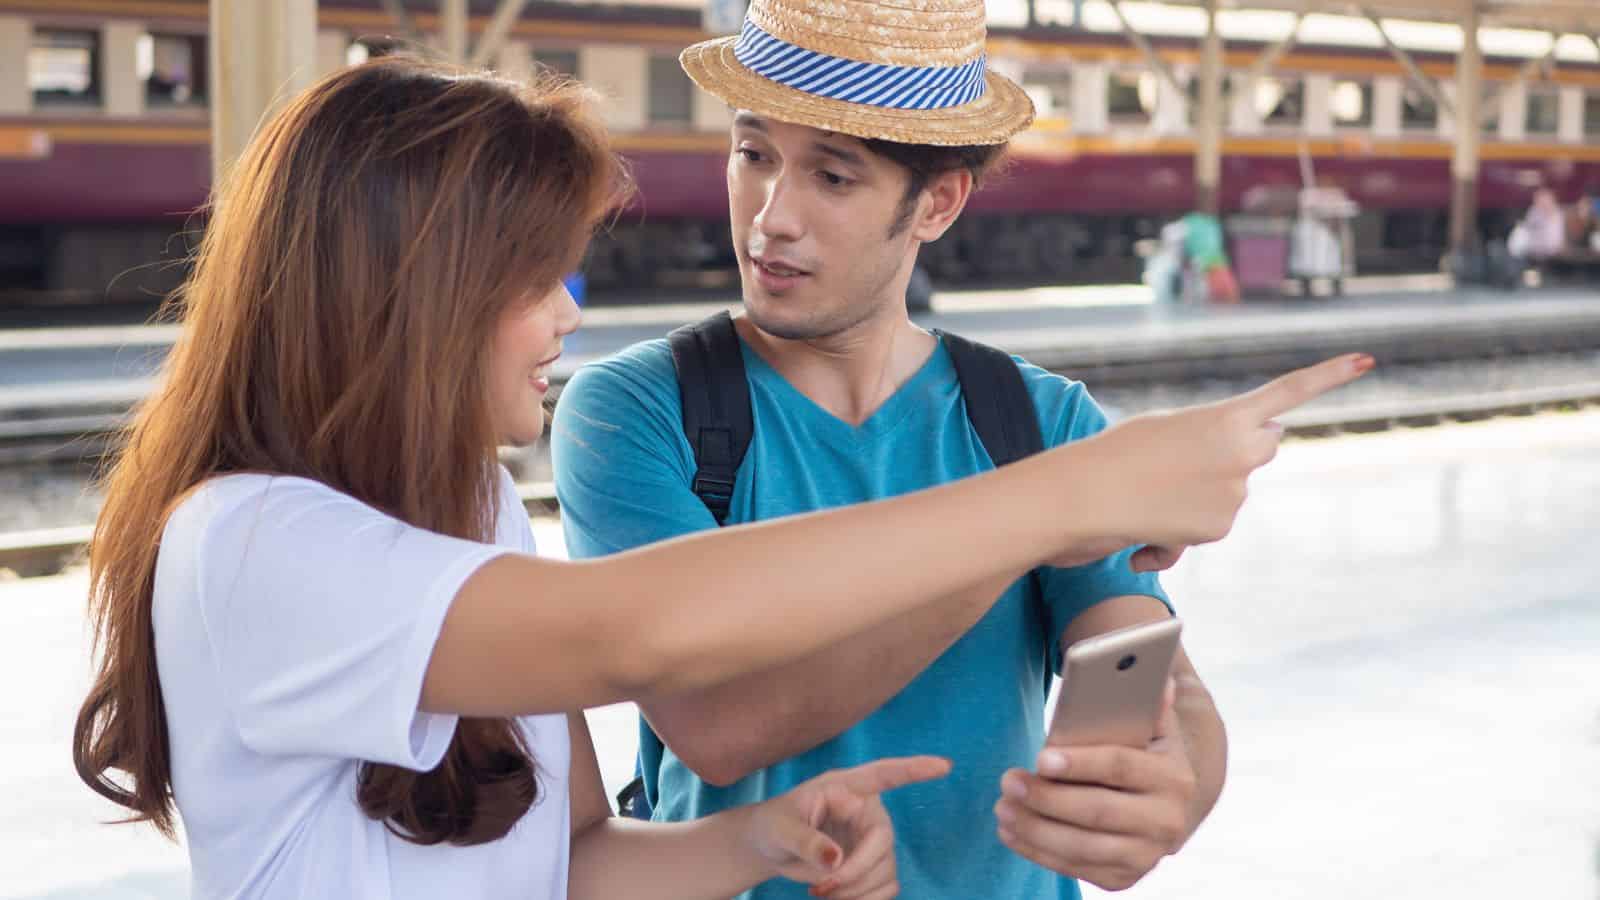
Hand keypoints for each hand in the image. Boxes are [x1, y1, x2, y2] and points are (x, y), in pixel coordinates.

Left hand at [746, 756, 950, 898]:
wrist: (771, 848)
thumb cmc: (774, 825)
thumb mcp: (780, 829)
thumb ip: (806, 841)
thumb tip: (836, 860)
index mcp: (845, 789)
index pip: (883, 774)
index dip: (914, 769)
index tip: (943, 765)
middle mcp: (866, 812)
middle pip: (883, 842)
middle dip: (856, 872)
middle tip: (822, 889)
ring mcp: (873, 840)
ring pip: (886, 871)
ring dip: (857, 891)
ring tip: (821, 892)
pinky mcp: (874, 865)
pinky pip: (887, 888)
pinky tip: (840, 898)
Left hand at [994, 681, 1195, 891]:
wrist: (1167, 807)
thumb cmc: (1145, 755)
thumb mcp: (1152, 728)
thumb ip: (1145, 704)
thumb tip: (1158, 678)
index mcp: (1173, 776)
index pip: (1121, 766)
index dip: (1080, 763)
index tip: (1040, 758)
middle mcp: (1166, 821)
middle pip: (1096, 811)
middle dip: (1046, 798)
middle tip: (1008, 781)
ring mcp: (1146, 855)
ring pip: (1081, 846)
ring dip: (1034, 828)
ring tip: (1001, 807)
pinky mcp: (1124, 878)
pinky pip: (1074, 868)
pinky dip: (1037, 851)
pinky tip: (1010, 832)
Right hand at [1079, 353, 1373, 557]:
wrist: (1087, 495)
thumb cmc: (1118, 453)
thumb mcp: (1168, 428)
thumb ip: (1214, 433)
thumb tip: (1256, 458)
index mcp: (1227, 417)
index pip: (1289, 392)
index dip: (1330, 375)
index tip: (1367, 360)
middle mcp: (1241, 454)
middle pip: (1266, 444)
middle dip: (1245, 446)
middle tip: (1199, 452)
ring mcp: (1235, 494)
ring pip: (1236, 486)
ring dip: (1207, 489)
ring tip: (1158, 491)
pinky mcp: (1219, 528)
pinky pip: (1213, 523)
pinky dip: (1186, 527)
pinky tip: (1153, 525)